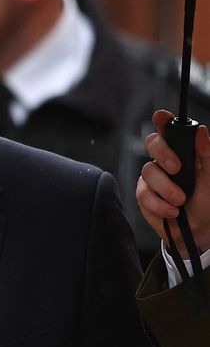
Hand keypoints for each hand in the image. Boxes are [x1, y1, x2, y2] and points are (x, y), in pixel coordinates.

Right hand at [137, 109, 209, 254]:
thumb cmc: (207, 199)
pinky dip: (159, 204)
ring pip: (148, 172)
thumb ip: (207, 152)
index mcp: (181, 150)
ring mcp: (151, 178)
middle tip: (177, 168)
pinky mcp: (144, 196)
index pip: (168, 129)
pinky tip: (172, 211)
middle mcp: (163, 160)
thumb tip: (201, 131)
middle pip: (151, 143)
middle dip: (163, 154)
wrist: (198, 228)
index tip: (161, 117)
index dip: (162, 120)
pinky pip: (144, 195)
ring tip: (181, 200)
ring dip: (166, 188)